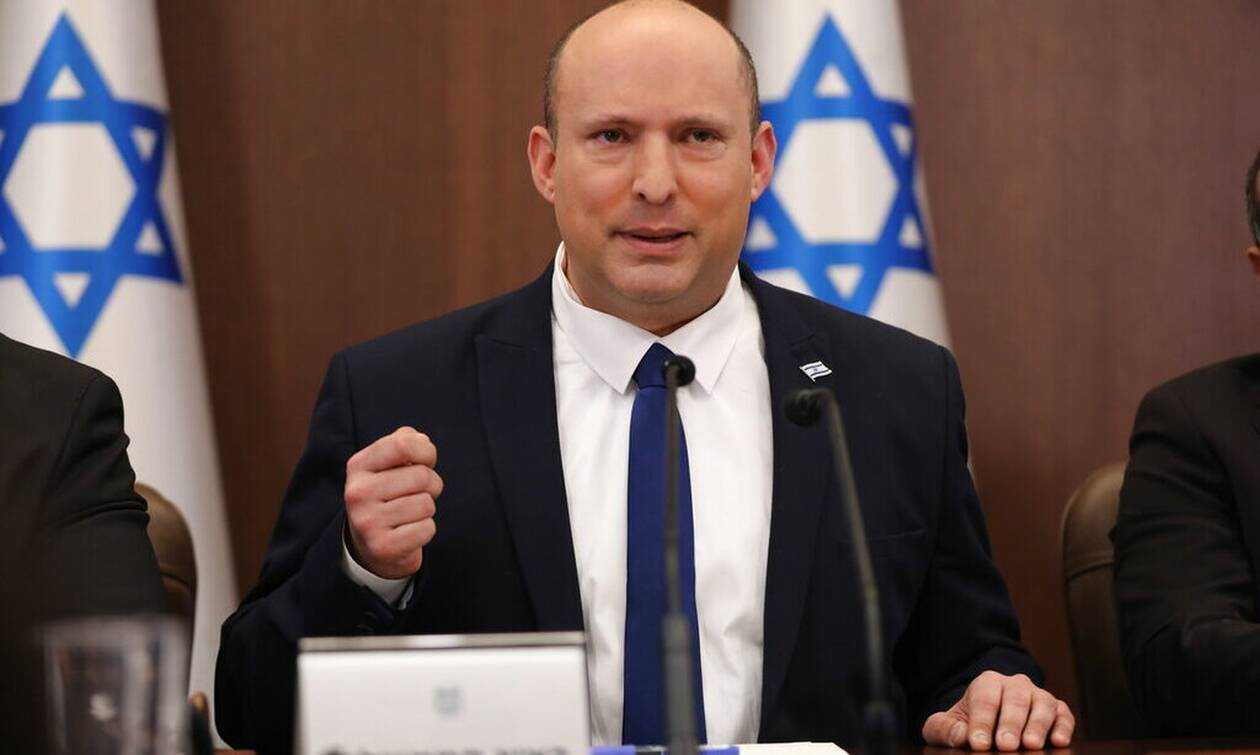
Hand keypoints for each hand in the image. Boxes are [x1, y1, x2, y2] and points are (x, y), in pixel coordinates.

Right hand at [344, 427, 443, 578]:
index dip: (426, 451)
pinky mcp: (382, 546)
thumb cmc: (389, 495)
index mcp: (358, 466)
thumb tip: (421, 440)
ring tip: (410, 513)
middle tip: (418, 494)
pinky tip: (409, 531)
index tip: (426, 461)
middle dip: (432, 484)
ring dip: (427, 509)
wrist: (372, 545)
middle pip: (422, 476)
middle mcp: (358, 492)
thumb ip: (405, 442)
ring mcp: (367, 521)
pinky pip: (426, 528)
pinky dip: (425, 529)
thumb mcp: (389, 465)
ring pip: (426, 504)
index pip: (403, 444)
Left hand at [922, 671, 1073, 750]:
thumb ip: (944, 728)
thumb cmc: (968, 725)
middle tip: (1006, 745)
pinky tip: (1059, 741)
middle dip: (1011, 723)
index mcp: (988, 683)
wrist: (991, 725)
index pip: (985, 698)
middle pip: (1015, 698)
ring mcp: (1039, 696)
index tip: (978, 744)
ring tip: (1031, 745)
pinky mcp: (1058, 711)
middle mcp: (1016, 685)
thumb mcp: (948, 725)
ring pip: (1043, 703)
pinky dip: (1064, 727)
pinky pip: (1064, 714)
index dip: (982, 721)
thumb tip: (961, 735)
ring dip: (1038, 725)